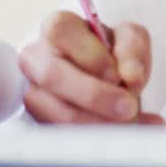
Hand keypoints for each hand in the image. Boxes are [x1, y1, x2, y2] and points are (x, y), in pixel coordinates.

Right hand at [19, 11, 164, 123]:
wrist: (105, 82)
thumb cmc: (112, 53)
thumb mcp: (130, 39)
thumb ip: (133, 50)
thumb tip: (130, 78)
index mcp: (59, 28)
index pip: (60, 29)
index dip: (90, 55)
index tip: (118, 75)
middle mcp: (37, 58)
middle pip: (52, 74)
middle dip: (94, 95)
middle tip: (127, 107)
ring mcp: (32, 91)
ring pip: (52, 109)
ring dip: (94, 121)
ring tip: (126, 123)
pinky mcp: (36, 122)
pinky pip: (57, 133)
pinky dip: (91, 138)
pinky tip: (116, 136)